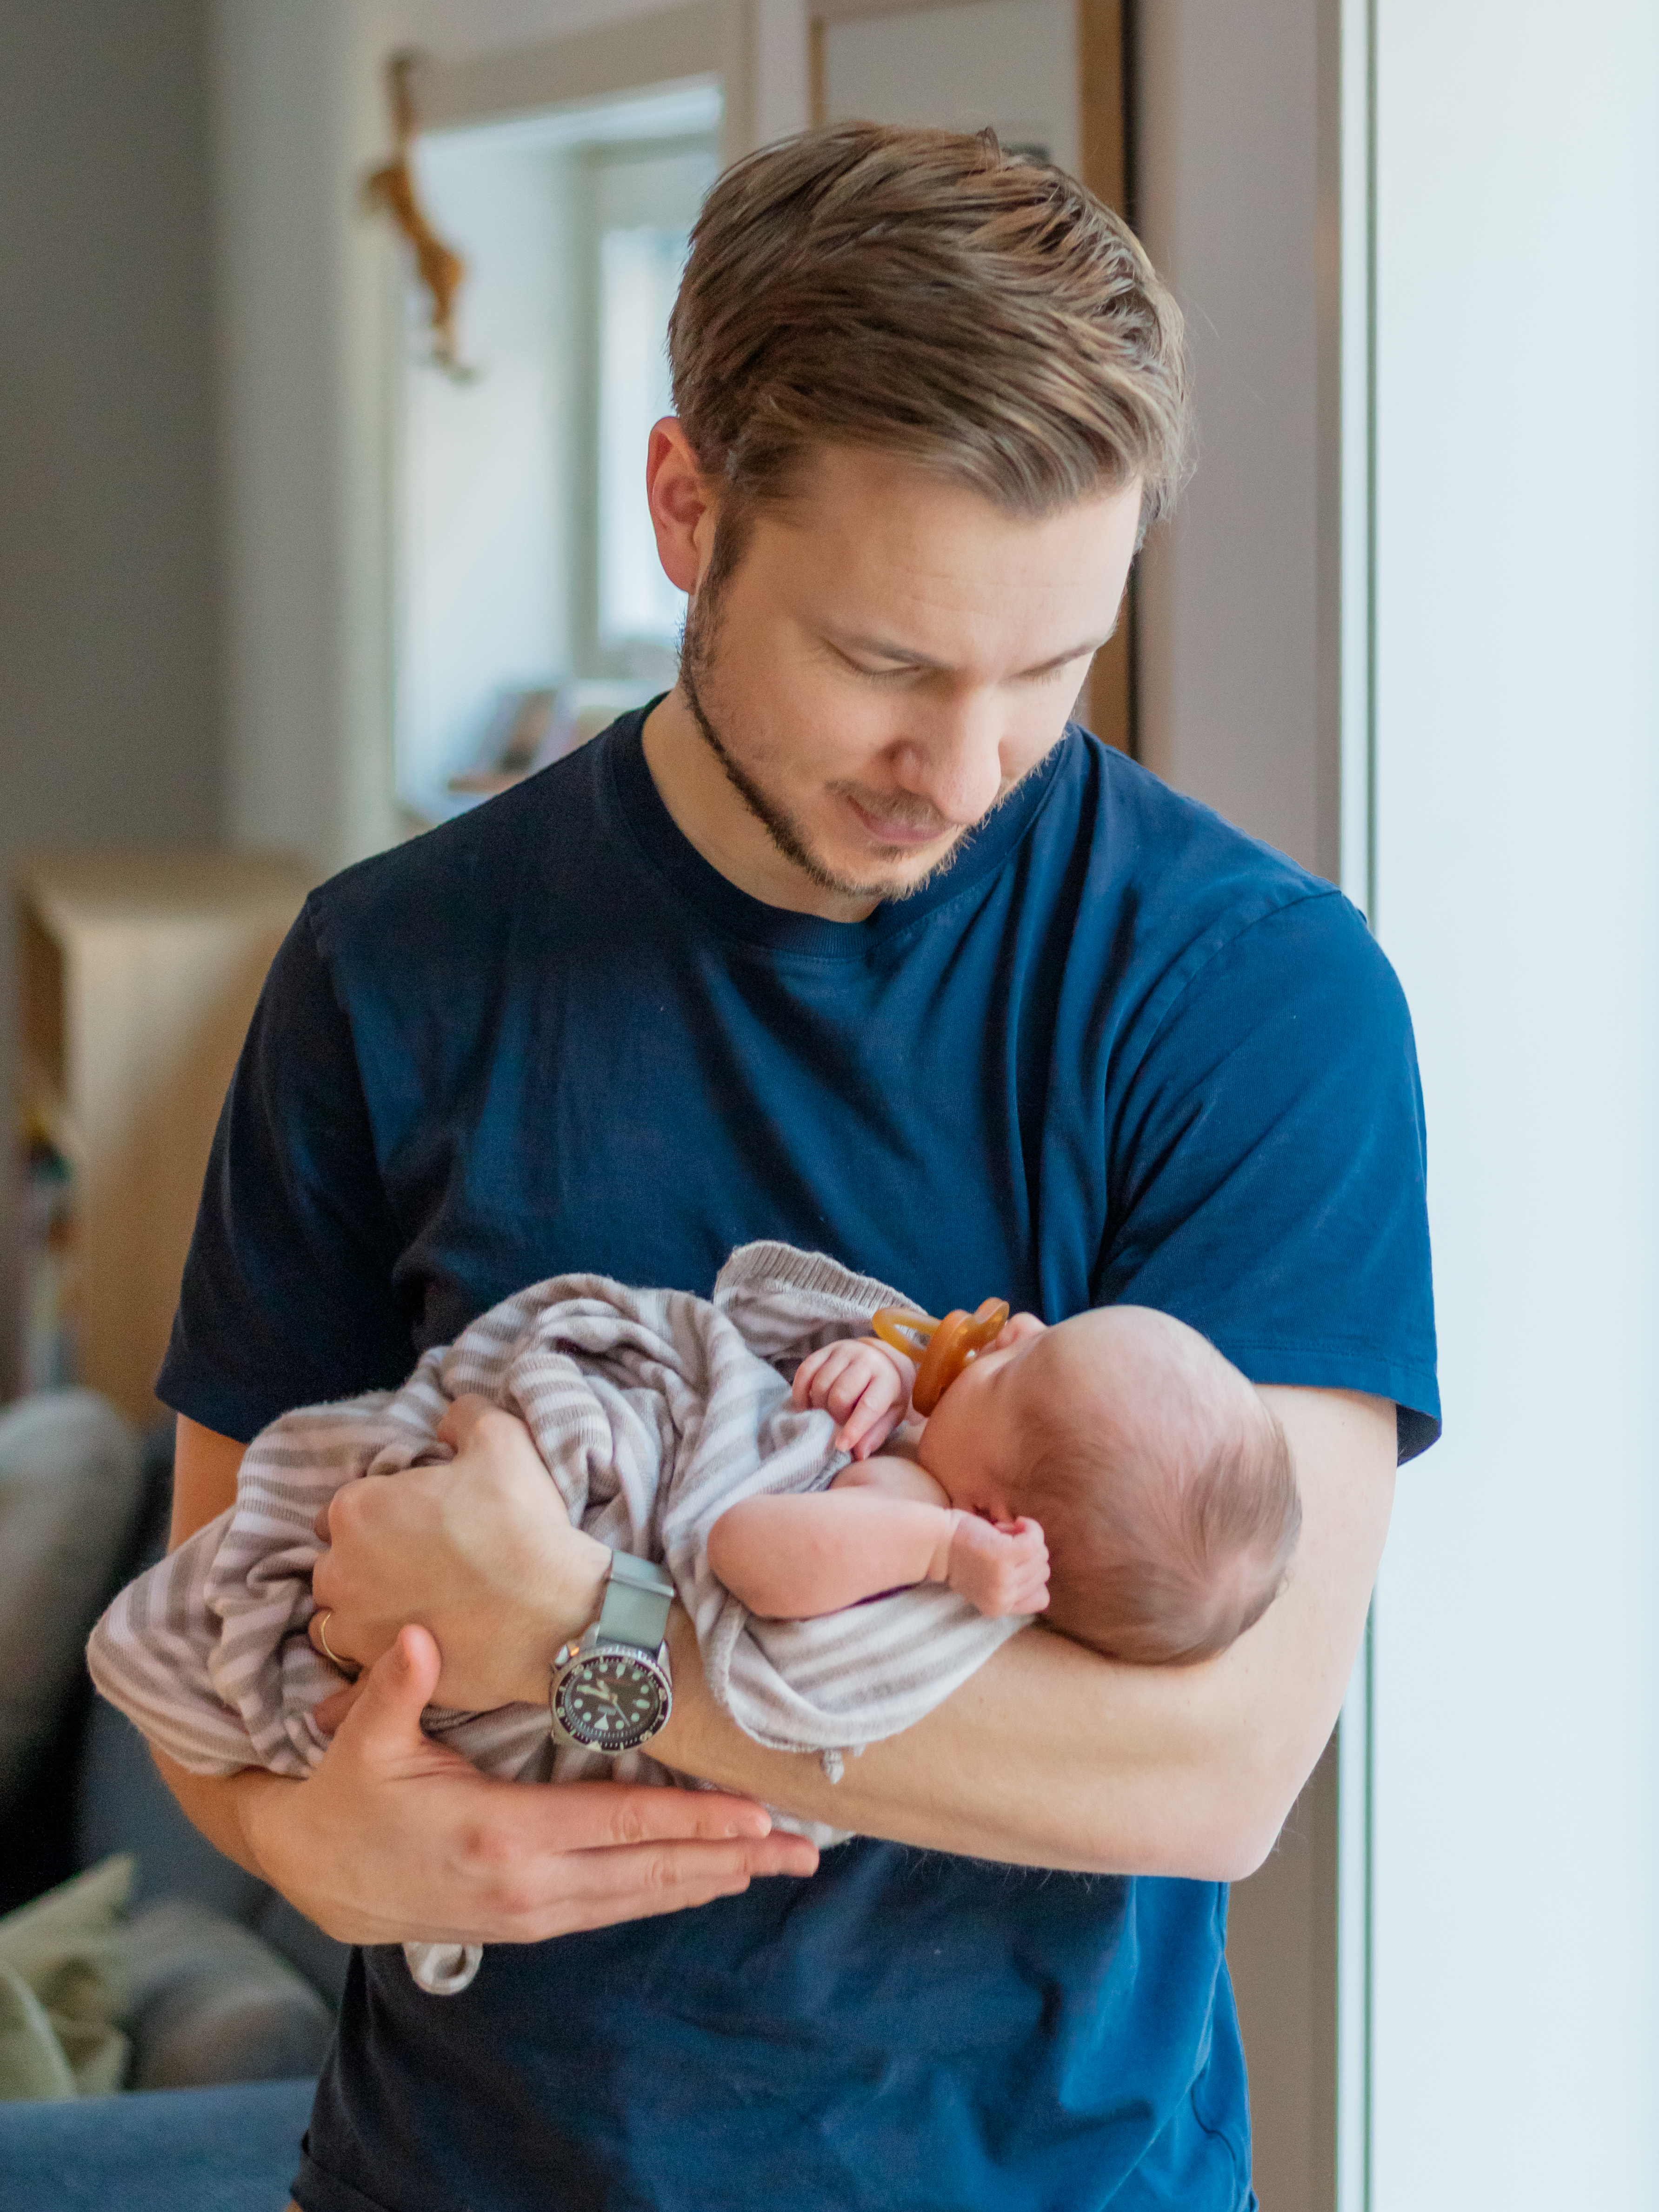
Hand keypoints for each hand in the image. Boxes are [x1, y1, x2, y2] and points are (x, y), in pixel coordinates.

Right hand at [245, 1626, 817, 1945]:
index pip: (620, 1826)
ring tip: (774, 1866)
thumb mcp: (364, 1740)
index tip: (758, 1813)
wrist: (313, 1874)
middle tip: (802, 1851)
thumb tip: (418, 1634)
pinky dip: (666, 1893)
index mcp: (500, 1834)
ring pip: (640, 1898)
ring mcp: (530, 1912)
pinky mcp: (526, 1922)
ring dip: (711, 1880)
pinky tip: (706, 1881)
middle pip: (650, 1872)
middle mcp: (528, 1885)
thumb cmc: (346, 1795)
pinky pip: (614, 1908)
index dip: (694, 1820)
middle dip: (731, 1859)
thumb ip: (397, 1687)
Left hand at [310, 1395, 608, 1710]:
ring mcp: (354, 1629)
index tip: (420, 1523)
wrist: (556, 1611)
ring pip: (336, 1619)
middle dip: (366, 1563)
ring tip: (409, 1612)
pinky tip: (376, 1675)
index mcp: (357, 1509)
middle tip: (420, 1565)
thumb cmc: (523, 1521)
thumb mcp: (501, 1438)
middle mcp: (339, 1570)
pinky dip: (355, 1679)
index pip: (347, 1509)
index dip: (383, 1513)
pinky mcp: (378, 1677)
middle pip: (336, 1563)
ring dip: (360, 1614)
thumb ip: (461, 1417)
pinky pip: (346, 1683)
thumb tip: (445, 1423)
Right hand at [792, 1338, 916, 1457]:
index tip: (842, 1446)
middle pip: (839, 1395)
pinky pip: (805, 1371)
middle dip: (835, 1416)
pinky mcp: (825, 1350)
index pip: (868, 1406)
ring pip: (820, 1383)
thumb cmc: (886, 1394)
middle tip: (838, 1422)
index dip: (854, 1428)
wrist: (882, 1360)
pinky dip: (801, 1392)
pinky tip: (806, 1405)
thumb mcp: (891, 1414)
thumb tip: (858, 1454)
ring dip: (818, 1405)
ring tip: (824, 1413)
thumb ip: (875, 1434)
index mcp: (886, 1379)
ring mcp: (843, 1351)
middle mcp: (866, 1360)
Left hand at [944, 1513, 1049, 1617]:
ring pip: (1040, 1555)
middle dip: (1027, 1555)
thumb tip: (1041, 1571)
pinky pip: (1035, 1541)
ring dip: (1024, 1539)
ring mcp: (1005, 1578)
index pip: (1041, 1599)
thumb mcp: (985, 1583)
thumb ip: (1011, 1586)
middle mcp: (1004, 1597)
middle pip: (1042, 1573)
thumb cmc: (958, 1555)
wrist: (934, 1543)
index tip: (1016, 1562)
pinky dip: (1031, 1528)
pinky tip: (1017, 1522)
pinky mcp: (1005, 1556)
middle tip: (1001, 1544)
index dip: (1033, 1576)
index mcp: (999, 1607)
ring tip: (1000, 1535)